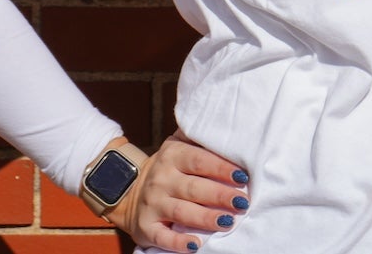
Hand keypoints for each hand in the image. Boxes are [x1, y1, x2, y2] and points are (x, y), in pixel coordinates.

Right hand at [105, 132, 250, 251]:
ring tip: (228, 222)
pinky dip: (178, 243)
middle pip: (194, 188)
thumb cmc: (169, 169)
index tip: (243, 177)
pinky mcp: (146, 227)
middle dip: (220, 195)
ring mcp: (152, 204)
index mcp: (173, 156)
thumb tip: (230, 130)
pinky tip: (195, 246)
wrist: (128, 190)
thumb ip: (199, 138)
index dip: (221, 169)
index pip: (199, 160)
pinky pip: (162, 236)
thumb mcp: (179, 146)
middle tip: (242, 202)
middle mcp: (161, 179)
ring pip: (181, 212)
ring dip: (205, 218)